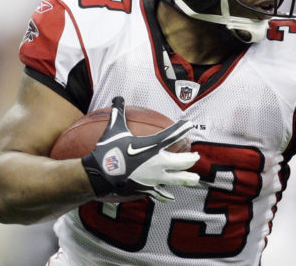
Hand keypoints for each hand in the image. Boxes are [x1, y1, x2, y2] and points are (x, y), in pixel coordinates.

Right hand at [81, 97, 199, 201]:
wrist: (99, 175)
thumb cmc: (108, 150)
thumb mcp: (114, 129)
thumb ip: (118, 113)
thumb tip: (117, 97)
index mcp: (153, 146)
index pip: (173, 135)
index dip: (183, 128)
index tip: (189, 125)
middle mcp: (158, 162)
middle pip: (181, 161)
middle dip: (190, 158)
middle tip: (196, 156)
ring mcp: (154, 178)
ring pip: (176, 179)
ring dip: (186, 178)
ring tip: (195, 179)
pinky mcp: (147, 189)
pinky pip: (159, 193)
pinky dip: (165, 195)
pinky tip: (170, 197)